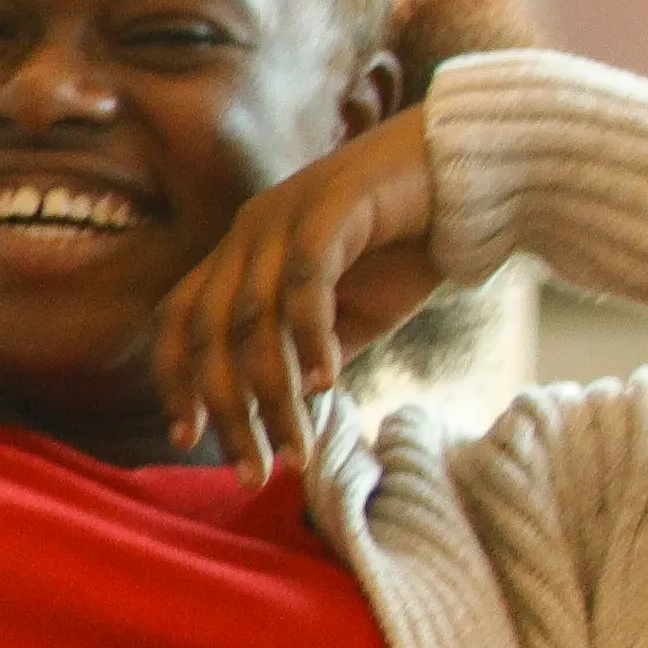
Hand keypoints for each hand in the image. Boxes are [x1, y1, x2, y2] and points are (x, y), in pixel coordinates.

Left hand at [152, 105, 446, 468]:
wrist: (472, 176)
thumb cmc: (408, 245)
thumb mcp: (351, 315)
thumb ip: (312, 353)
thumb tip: (286, 412)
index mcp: (241, 252)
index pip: (180, 319)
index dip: (175, 379)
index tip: (187, 438)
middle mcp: (249, 230)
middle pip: (209, 330)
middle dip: (227, 410)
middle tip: (252, 471)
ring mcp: (285, 213)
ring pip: (252, 317)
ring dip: (271, 394)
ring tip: (296, 449)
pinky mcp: (331, 203)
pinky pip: (304, 281)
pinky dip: (308, 338)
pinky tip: (325, 386)